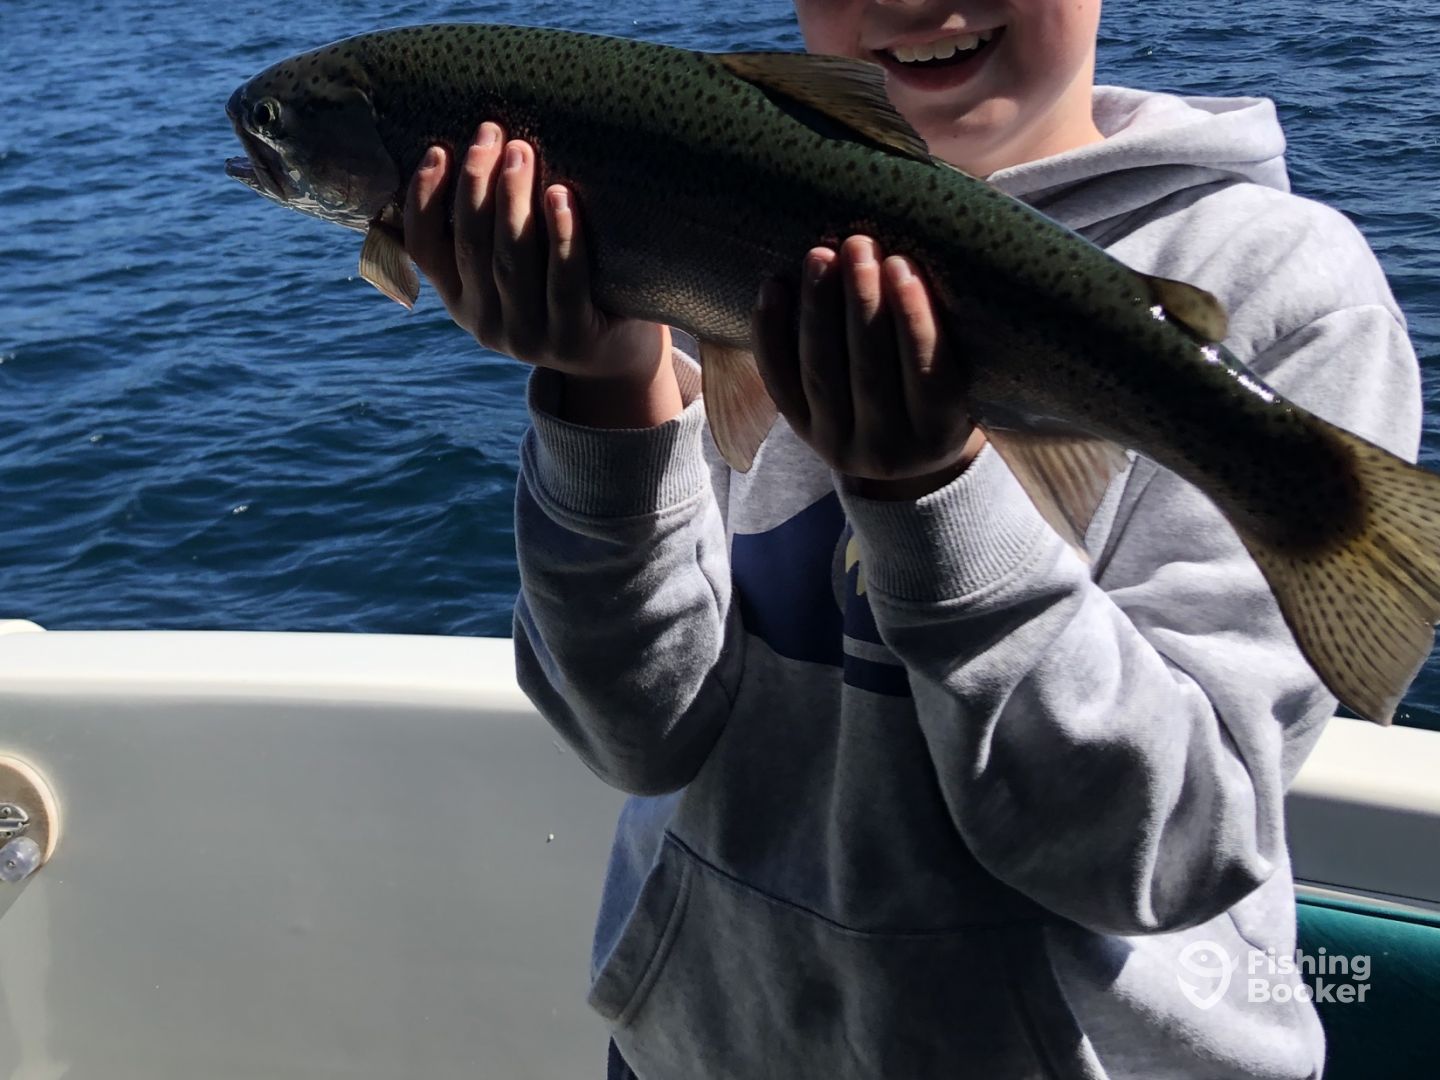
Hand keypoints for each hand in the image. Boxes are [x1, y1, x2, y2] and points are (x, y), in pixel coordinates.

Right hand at [404, 124, 679, 426]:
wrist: (614, 360)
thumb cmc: (562, 293)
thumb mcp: (516, 271)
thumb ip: (489, 234)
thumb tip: (473, 149)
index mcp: (461, 301)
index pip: (425, 250)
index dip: (424, 200)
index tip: (437, 149)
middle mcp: (486, 324)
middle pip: (472, 246)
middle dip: (476, 184)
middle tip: (491, 132)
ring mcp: (528, 338)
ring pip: (512, 263)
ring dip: (513, 202)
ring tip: (521, 152)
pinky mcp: (573, 340)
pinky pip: (564, 283)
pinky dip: (562, 237)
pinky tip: (561, 196)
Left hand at [752, 236, 983, 498]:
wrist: (903, 451)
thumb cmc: (941, 389)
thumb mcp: (965, 374)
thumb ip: (948, 334)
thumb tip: (921, 257)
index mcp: (939, 434)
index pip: (928, 376)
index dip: (914, 320)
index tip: (902, 265)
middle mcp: (887, 449)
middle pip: (869, 372)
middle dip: (862, 304)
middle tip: (859, 245)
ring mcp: (838, 443)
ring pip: (821, 374)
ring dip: (818, 310)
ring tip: (820, 256)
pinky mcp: (801, 430)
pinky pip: (780, 382)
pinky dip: (772, 334)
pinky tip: (773, 288)